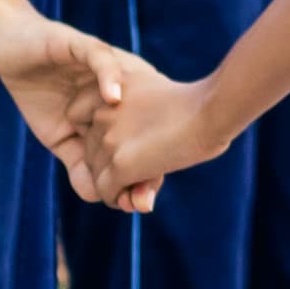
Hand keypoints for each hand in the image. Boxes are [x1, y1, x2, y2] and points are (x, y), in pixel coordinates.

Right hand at [0, 2, 152, 206]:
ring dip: (137, 123)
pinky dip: (110, 78)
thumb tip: (97, 196)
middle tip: (146, 193)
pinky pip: (102, 60)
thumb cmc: (40, 92)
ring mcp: (107, 65)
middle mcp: (124, 86)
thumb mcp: (61, 135)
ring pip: (132, 94)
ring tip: (144, 153)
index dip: (144, 172)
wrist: (10, 46)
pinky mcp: (83, 45)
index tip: (143, 204)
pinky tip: (115, 99)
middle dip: (148, 158)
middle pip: (146, 122)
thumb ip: (79, 162)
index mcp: (123, 109)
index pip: (141, 142)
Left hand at [76, 58, 229, 207]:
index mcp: (106, 90)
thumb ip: (133, 121)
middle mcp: (101, 114)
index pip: (76, 115)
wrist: (214, 110)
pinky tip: (139, 197)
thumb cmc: (199, 103)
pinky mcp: (120, 165)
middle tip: (144, 168)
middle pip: (90, 150)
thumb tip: (121, 151)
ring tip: (144, 185)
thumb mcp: (153, 98)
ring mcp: (108, 140)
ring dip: (118, 184)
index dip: (97, 133)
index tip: (125, 138)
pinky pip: (105, 192)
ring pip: (98, 174)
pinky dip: (118, 198)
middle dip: (112, 164)